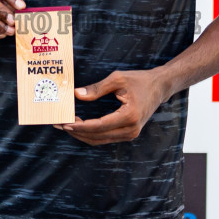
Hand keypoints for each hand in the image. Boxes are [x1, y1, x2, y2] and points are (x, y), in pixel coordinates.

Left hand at [56, 69, 171, 145]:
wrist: (160, 87)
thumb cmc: (140, 80)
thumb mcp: (118, 79)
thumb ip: (97, 88)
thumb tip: (77, 95)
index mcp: (129, 116)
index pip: (98, 126)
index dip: (80, 126)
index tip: (64, 122)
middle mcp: (130, 130)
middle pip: (97, 136)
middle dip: (76, 131)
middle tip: (59, 124)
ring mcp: (130, 134)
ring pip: (99, 140)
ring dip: (81, 134)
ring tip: (65, 125)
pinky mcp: (128, 134)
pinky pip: (105, 138)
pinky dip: (90, 134)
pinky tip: (79, 126)